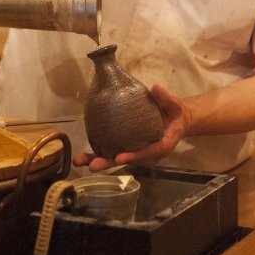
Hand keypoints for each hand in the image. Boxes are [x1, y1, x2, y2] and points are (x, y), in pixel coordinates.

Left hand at [73, 84, 190, 170]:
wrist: (175, 118)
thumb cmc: (175, 112)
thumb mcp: (175, 104)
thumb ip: (166, 98)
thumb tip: (156, 88)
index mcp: (161, 145)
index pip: (146, 153)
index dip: (133, 156)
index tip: (119, 157)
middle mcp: (146, 153)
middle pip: (126, 160)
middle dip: (108, 163)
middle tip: (92, 166)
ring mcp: (136, 150)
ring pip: (116, 158)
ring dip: (98, 159)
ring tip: (80, 161)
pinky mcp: (128, 145)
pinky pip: (114, 150)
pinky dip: (99, 152)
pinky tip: (84, 154)